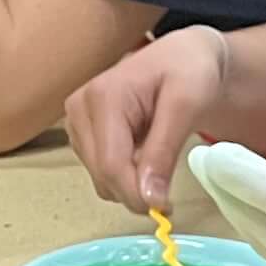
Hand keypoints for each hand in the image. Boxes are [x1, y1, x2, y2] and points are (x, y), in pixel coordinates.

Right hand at [62, 28, 234, 214]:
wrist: (182, 56)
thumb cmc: (189, 70)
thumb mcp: (186, 105)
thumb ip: (164, 151)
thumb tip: (150, 199)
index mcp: (102, 97)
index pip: (111, 165)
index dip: (137, 194)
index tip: (166, 208)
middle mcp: (80, 108)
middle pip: (102, 175)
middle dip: (136, 190)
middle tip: (169, 188)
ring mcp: (77, 121)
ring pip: (100, 179)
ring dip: (131, 183)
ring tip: (158, 155)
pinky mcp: (82, 133)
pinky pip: (101, 172)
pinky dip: (126, 174)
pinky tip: (143, 153)